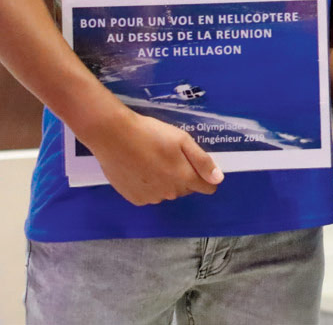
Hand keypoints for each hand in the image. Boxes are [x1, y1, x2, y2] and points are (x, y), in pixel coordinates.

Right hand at [86, 111, 223, 205]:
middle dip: (184, 175)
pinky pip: (150, 194)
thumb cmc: (151, 134)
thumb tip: (218, 180)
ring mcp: (150, 198)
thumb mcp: (182, 140)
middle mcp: (168, 193)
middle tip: (170, 155)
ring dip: (166, 181)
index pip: (206, 188)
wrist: (114, 136)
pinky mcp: (134, 198)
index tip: (196, 163)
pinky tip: (140, 168)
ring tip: (153, 159)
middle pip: (186, 189)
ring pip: (167, 192)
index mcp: (183, 178)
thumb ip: (202, 162)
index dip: (206, 176)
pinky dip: (149, 185)